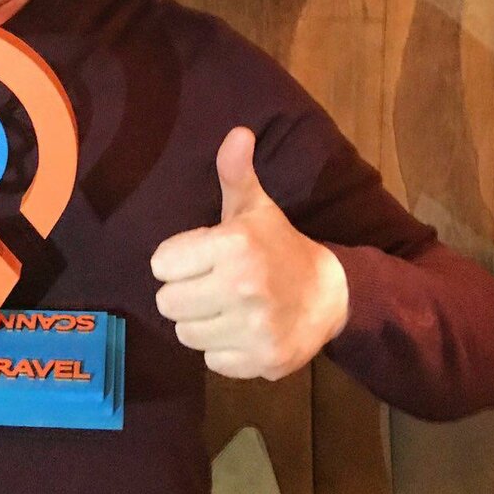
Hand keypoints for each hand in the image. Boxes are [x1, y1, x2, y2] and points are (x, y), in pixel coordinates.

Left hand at [151, 126, 348, 379]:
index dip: (176, 261)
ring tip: (225, 308)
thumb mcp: (255, 208)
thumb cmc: (279, 246)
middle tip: (210, 285)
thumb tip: (237, 132)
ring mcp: (254, 328)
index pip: (161, 264)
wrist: (332, 295)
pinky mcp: (263, 361)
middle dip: (184, 294)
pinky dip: (223, 350)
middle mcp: (243, 287)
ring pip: (185, 334)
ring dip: (200, 323)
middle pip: (167, 303)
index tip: (199, 259)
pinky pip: (211, 361)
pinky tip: (242, 331)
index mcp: (234, 245)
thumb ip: (235, 174)